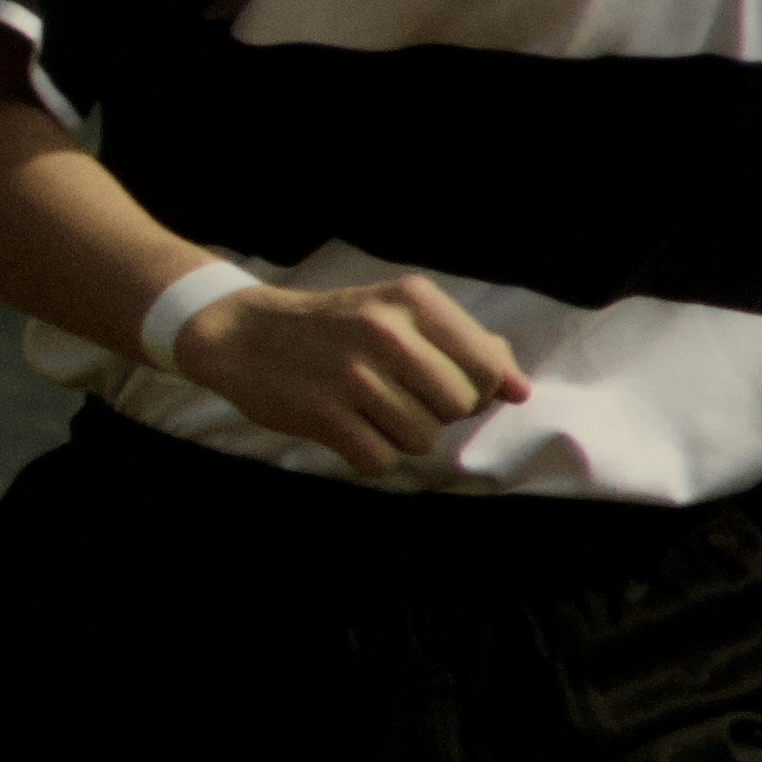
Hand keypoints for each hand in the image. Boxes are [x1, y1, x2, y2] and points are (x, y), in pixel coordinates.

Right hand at [165, 274, 526, 475]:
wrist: (244, 334)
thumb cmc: (335, 328)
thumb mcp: (399, 313)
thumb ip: (464, 344)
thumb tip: (517, 389)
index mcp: (413, 300)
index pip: (486, 367)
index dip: (473, 389)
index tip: (439, 384)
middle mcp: (387, 332)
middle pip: (458, 407)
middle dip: (436, 414)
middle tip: (397, 397)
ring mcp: (354, 375)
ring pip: (422, 440)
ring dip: (400, 437)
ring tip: (368, 412)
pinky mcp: (323, 414)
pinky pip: (379, 461)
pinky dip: (368, 456)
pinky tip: (347, 430)